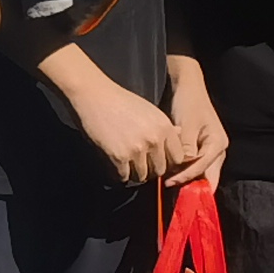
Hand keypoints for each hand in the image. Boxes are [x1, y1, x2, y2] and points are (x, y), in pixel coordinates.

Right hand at [47, 54, 180, 186]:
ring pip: (142, 176)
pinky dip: (119, 174)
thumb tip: (179, 134)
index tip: (157, 161)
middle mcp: (155, 139)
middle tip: (138, 164)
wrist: (94, 95)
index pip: (178, 158)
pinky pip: (124, 176)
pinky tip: (115, 164)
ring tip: (125, 163)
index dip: (168, 162)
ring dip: (133, 173)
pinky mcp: (119, 156)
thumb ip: (165, 126)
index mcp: (165, 127)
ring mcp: (137, 149)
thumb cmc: (121, 101)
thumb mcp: (150, 110)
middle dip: (150, 170)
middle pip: (160, 170)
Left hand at [165, 60, 228, 189]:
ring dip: (186, 177)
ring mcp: (211, 149)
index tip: (170, 182)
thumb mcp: (188, 123)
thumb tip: (185, 164)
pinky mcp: (202, 148)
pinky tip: (171, 171)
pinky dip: (184, 168)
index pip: (203, 167)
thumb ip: (187, 145)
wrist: (189, 88)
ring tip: (169, 181)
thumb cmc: (190, 103)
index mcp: (218, 143)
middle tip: (171, 188)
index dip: (186, 176)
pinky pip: (195, 163)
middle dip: (191, 184)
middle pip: (206, 174)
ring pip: (201, 171)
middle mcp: (218, 149)